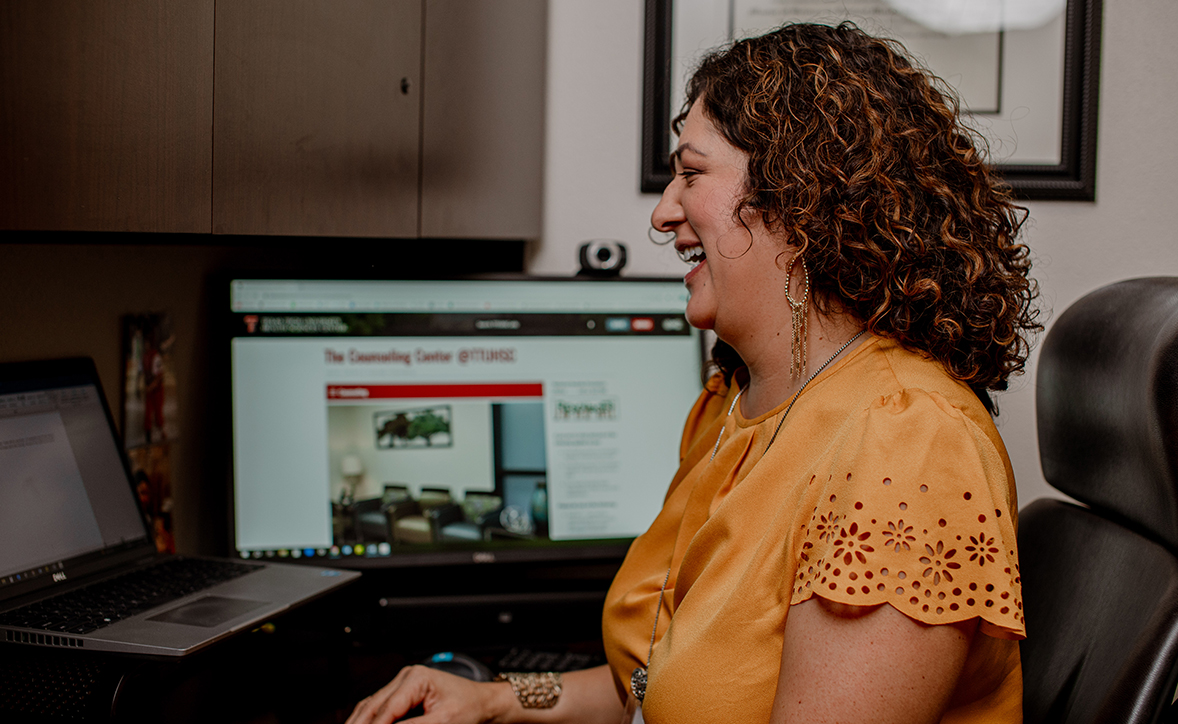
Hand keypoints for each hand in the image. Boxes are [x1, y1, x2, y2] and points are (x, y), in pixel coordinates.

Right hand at [346, 665, 510, 723]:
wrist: (483, 703)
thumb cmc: (469, 707)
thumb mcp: (443, 721)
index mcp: (417, 678)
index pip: (387, 708)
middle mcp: (407, 677)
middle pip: (374, 706)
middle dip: (361, 723)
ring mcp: (403, 684)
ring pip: (372, 706)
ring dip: (361, 721)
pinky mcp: (403, 694)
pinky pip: (380, 708)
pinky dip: (370, 719)